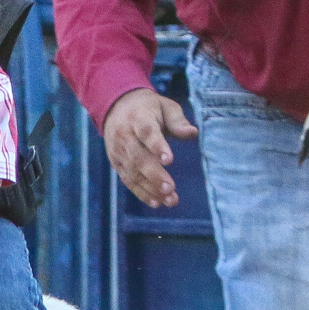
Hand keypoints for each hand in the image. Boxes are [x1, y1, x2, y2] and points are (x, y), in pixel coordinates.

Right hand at [103, 88, 197, 208]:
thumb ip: (178, 121)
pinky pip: (128, 180)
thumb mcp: (165, 107)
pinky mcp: (117, 163)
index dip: (157, 146)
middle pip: (138, 157)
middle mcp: (124, 136)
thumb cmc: (148, 108)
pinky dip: (141, 193)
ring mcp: (118, 152)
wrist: (116, 107)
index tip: (169, 160)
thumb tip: (193, 133)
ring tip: (170, 200)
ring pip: (133, 172)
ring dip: (151, 188)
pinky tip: (156, 202)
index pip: (146, 133)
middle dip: (154, 174)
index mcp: (138, 118)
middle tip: (170, 188)